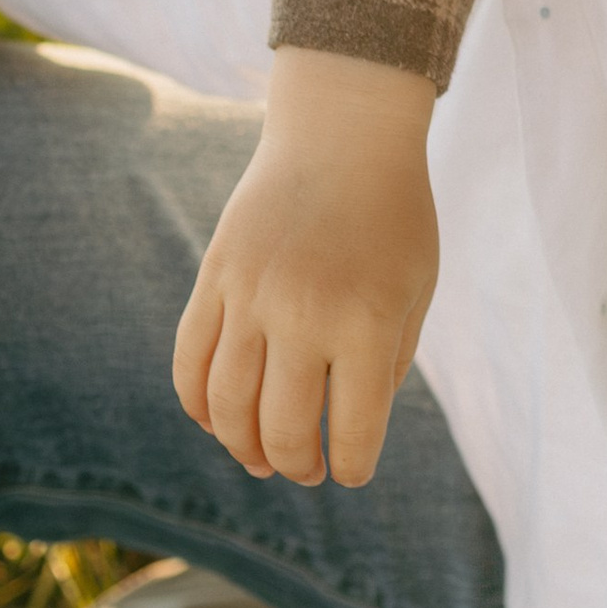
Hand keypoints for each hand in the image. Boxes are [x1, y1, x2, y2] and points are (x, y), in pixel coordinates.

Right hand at [172, 51, 439, 487]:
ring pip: (226, 406)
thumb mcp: (416, 291)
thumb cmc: (394, 217)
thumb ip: (387, 363)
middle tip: (306, 472)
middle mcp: (303, 315)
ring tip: (263, 460)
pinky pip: (190, 361)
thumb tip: (345, 431)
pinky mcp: (215, 277)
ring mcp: (250, 295)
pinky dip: (199, 405)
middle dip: (296, 465)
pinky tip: (219, 422)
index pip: (350, 431)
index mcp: (366, 324)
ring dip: (242, 447)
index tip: (351, 473)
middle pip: (280, 428)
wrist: (343, 134)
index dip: (350, 466)